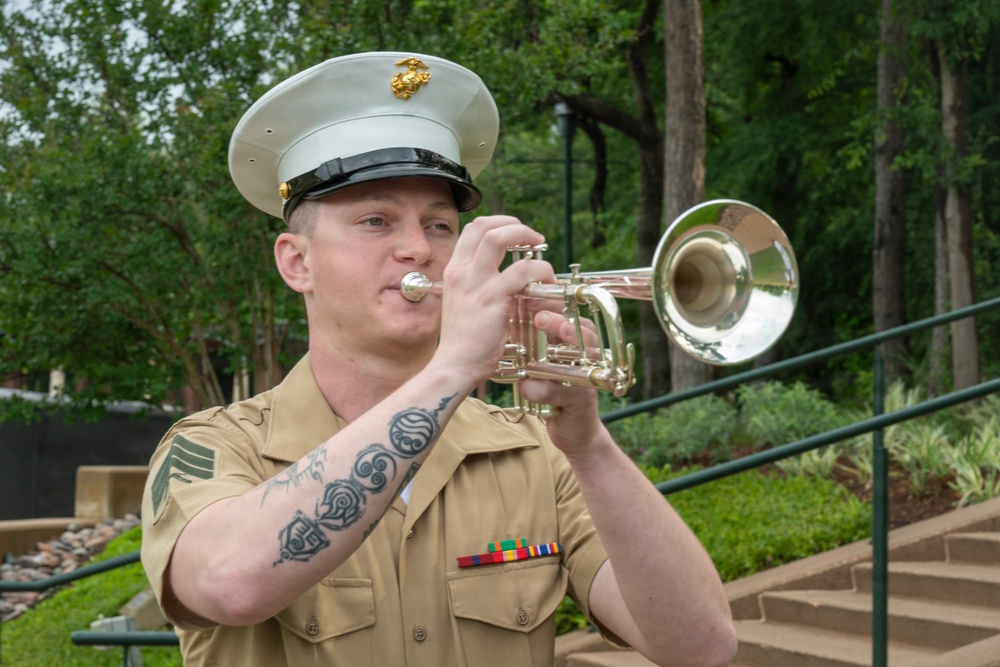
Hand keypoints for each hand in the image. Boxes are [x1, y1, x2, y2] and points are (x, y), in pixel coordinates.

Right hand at [429, 216, 551, 387]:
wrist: (455, 365)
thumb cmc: (463, 340)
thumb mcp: (463, 303)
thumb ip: (477, 285)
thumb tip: (503, 274)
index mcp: (454, 271)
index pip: (474, 229)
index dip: (499, 223)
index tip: (517, 234)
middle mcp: (461, 271)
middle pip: (486, 226)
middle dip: (515, 225)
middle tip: (534, 239)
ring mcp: (475, 283)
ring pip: (500, 238)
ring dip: (526, 238)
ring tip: (542, 253)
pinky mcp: (492, 298)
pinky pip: (522, 271)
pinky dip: (540, 269)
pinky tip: (546, 281)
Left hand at [517, 308, 611, 457]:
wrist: (571, 429)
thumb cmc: (555, 387)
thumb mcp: (543, 361)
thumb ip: (531, 340)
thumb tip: (505, 313)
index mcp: (577, 342)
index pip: (570, 315)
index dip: (553, 305)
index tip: (530, 296)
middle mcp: (587, 357)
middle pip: (582, 333)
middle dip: (561, 323)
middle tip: (539, 317)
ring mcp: (587, 379)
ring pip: (579, 361)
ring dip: (560, 353)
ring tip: (547, 345)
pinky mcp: (581, 401)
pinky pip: (562, 392)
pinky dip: (542, 390)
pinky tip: (526, 388)